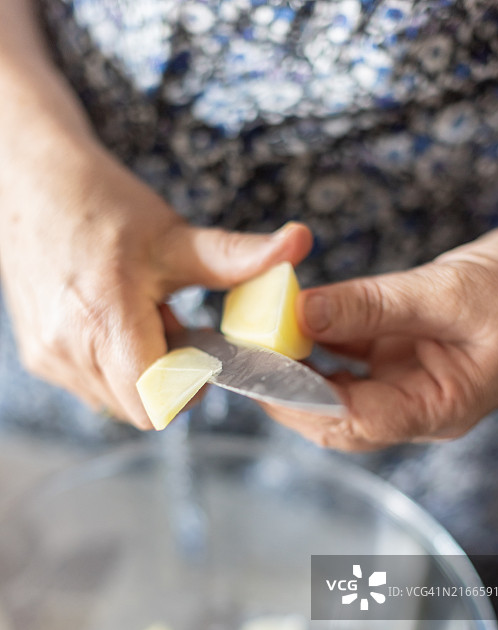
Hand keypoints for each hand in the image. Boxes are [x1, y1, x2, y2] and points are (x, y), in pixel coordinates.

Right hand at [0, 138, 311, 427]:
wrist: (28, 184)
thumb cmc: (103, 207)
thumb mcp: (175, 236)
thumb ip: (237, 257)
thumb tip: (300, 243)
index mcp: (107, 318)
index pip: (158, 405)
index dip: (190, 389)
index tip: (197, 353)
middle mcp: (70, 347)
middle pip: (142, 409)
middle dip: (167, 378)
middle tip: (167, 324)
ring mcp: (50, 356)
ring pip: (116, 402)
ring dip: (138, 372)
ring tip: (134, 318)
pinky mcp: (38, 357)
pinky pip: (91, 387)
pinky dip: (111, 366)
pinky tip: (108, 321)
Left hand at [265, 226, 497, 449]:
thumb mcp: (446, 293)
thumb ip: (372, 306)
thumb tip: (301, 312)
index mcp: (439, 408)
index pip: (356, 422)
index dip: (301, 401)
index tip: (261, 371)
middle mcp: (418, 406)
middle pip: (339, 416)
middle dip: (291, 389)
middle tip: (251, 356)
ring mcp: (409, 383)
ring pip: (339, 389)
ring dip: (302, 365)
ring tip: (266, 336)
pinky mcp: (402, 357)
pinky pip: (351, 359)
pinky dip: (322, 341)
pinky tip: (300, 320)